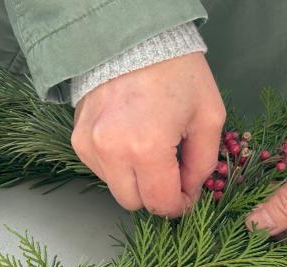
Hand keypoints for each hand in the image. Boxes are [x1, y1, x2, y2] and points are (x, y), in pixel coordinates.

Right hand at [71, 52, 224, 216]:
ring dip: (135, 180)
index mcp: (148, 148)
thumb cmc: (175, 72)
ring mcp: (91, 147)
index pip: (161, 203)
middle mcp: (113, 152)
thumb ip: (203, 164)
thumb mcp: (208, 117)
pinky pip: (100, 170)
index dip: (179, 206)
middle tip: (170, 174)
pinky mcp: (79, 140)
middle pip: (134, 203)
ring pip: (116, 189)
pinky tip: (130, 140)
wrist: (134, 40)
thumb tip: (190, 191)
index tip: (186, 195)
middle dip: (156, 195)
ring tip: (149, 149)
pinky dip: (117, 165)